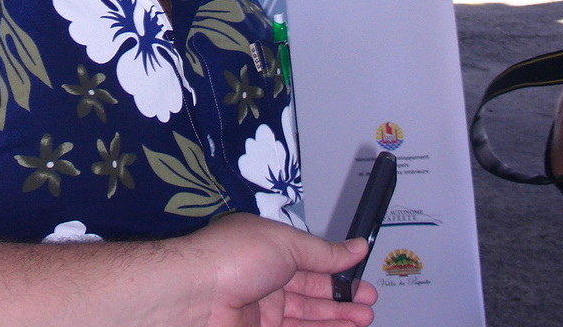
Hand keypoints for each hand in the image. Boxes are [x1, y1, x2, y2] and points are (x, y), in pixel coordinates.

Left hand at [187, 213, 376, 326]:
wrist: (194, 295)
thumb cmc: (232, 257)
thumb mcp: (286, 244)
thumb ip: (323, 253)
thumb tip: (356, 246)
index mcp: (267, 250)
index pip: (310, 262)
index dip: (337, 272)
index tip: (362, 282)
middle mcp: (264, 280)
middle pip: (310, 293)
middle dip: (341, 299)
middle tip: (368, 306)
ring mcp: (260, 311)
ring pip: (305, 317)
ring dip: (336, 319)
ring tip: (364, 320)